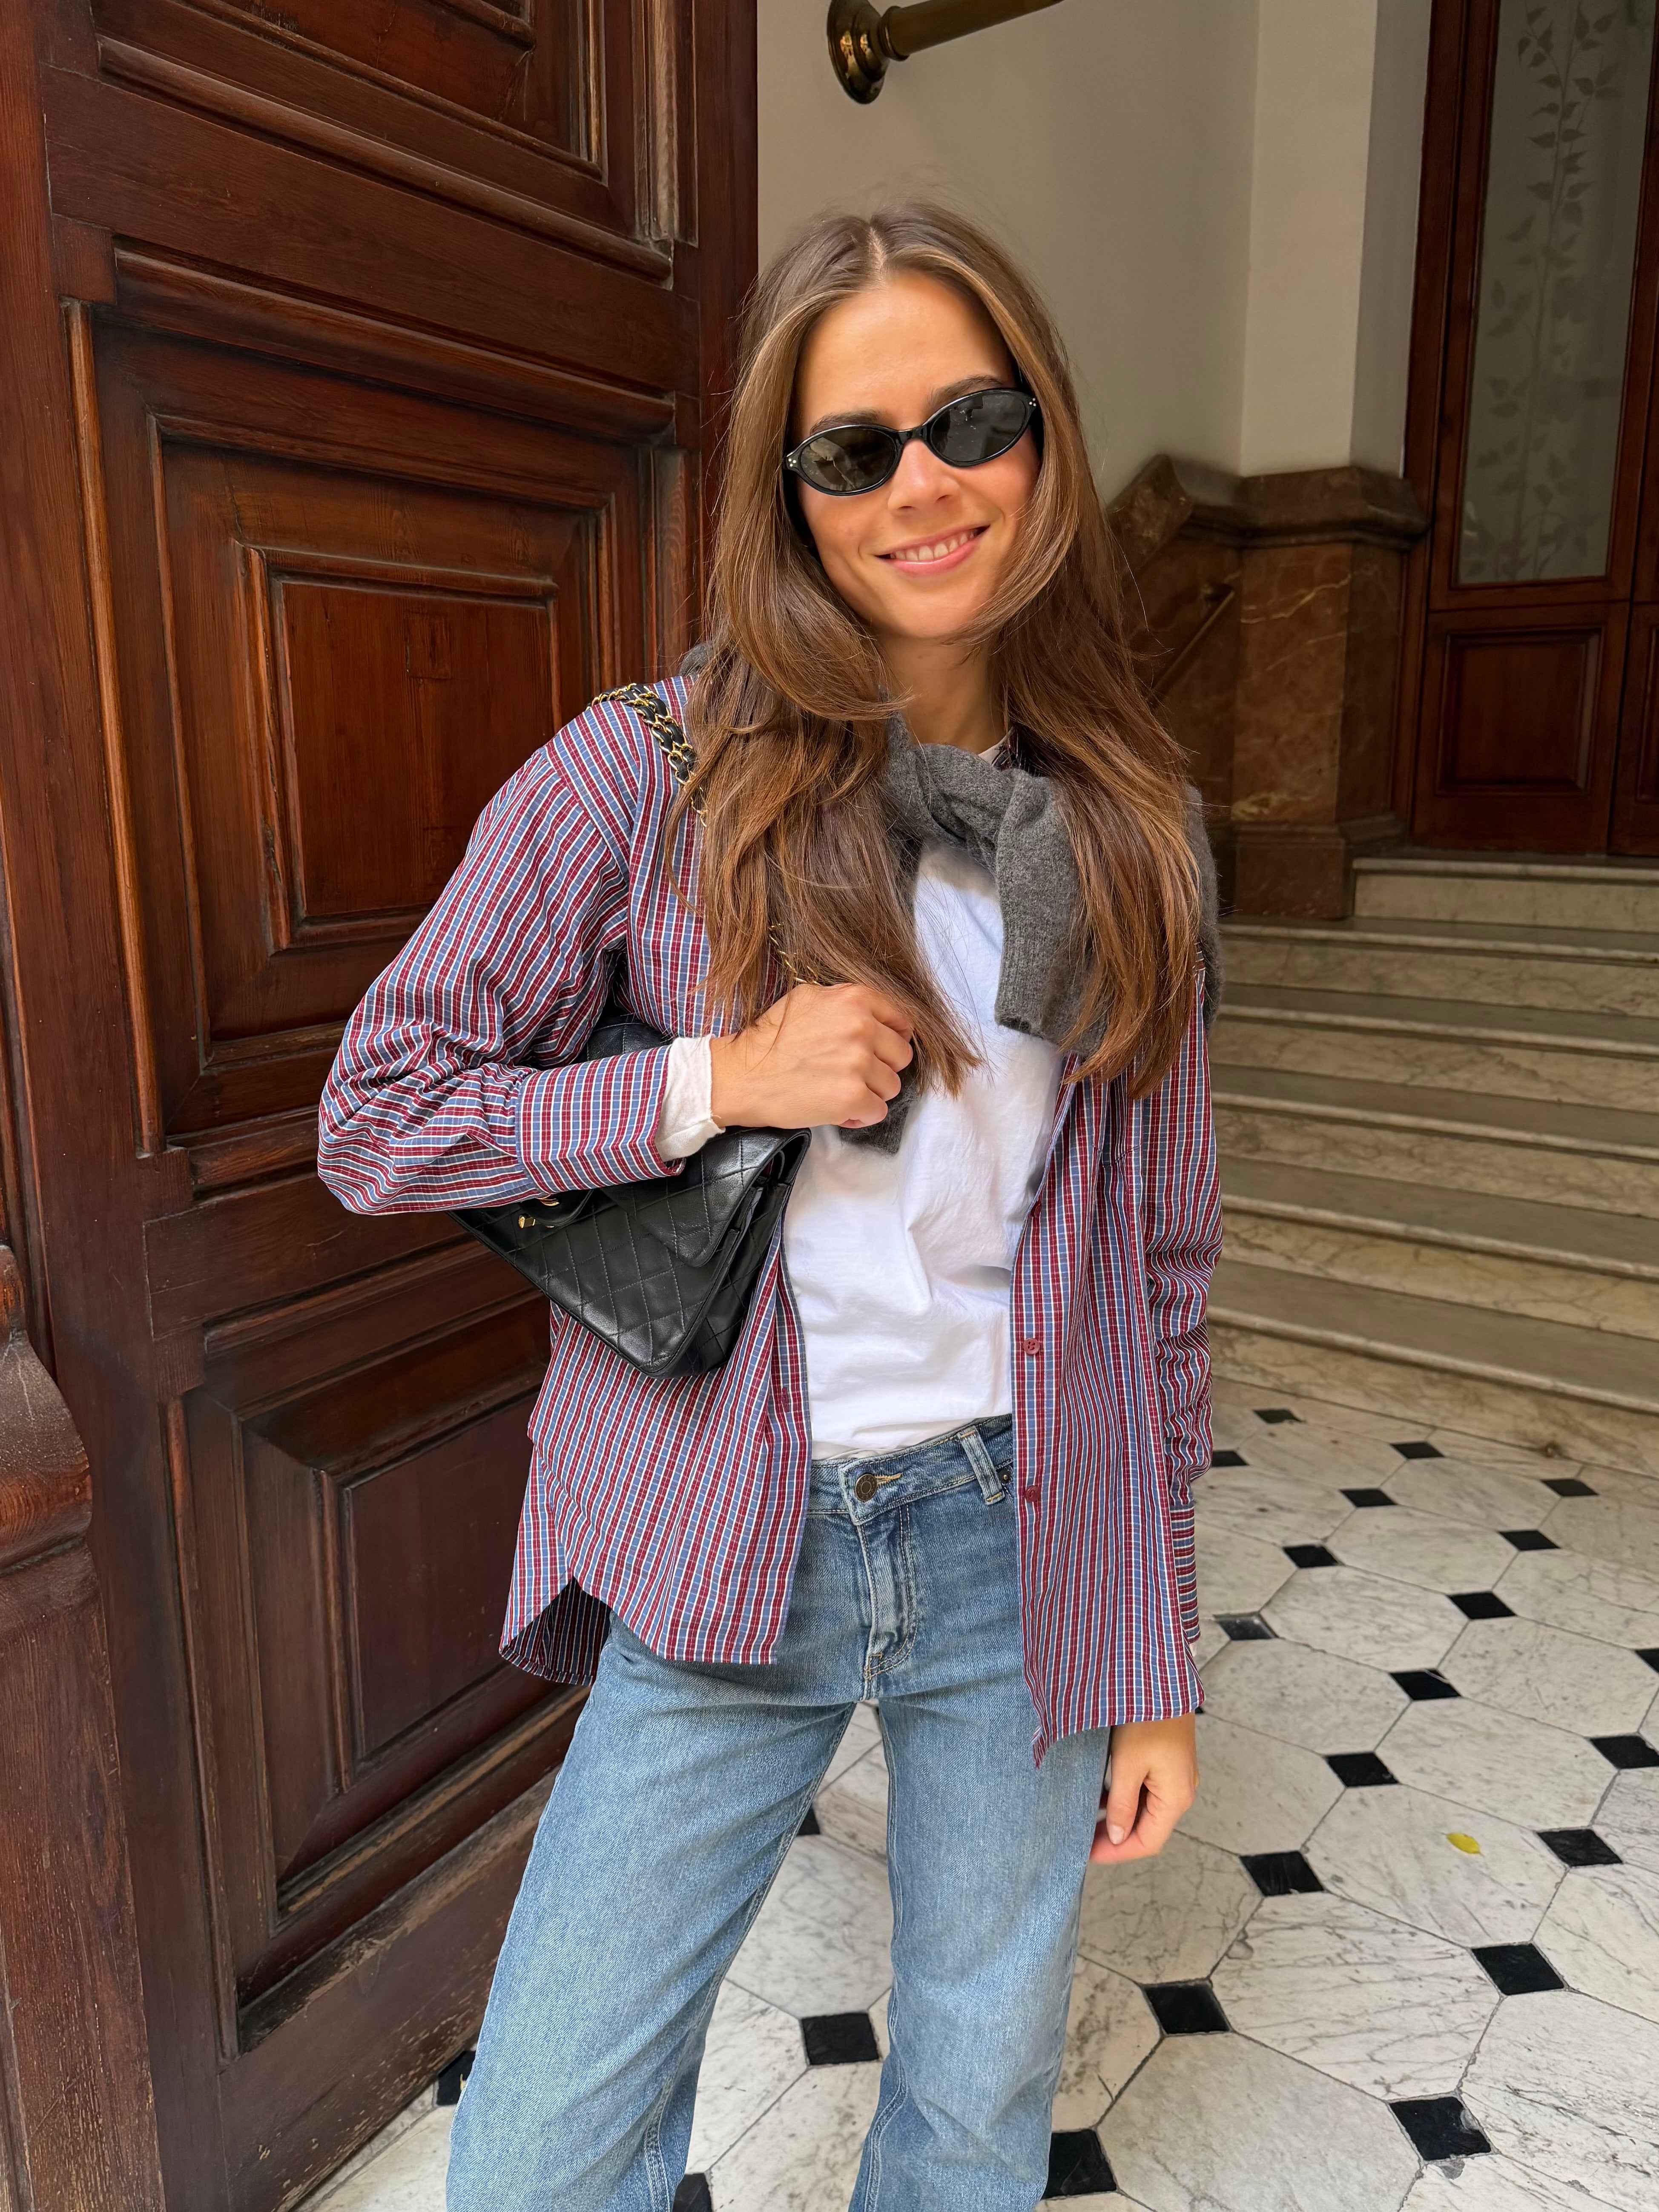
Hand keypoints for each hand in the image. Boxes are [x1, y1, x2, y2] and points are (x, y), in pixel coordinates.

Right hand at [708, 983, 913, 1132]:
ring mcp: (859, 1064)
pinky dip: (860, 1115)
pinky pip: (878, 1111)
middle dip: (881, 1067)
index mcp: (855, 1000)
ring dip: (870, 1093)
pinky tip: (839, 1109)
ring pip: (892, 1085)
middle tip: (852, 1073)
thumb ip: (845, 1002)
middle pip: (901, 1056)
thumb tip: (873, 1016)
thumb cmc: (770, 1039)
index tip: (878, 1050)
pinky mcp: (853, 1097)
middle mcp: (862, 1028)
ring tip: (840, 1090)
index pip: (902, 1021)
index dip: (891, 1039)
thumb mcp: (808, 999)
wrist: (743, 1076)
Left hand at [1089, 1714, 1197, 1863]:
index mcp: (1175, 1797)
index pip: (1147, 1842)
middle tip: (1083, 1840)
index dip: (1117, 1853)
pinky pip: (1147, 1792)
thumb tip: (1118, 1837)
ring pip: (1146, 1811)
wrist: (1162, 1679)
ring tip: (1088, 1822)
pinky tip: (1102, 1798)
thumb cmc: (1147, 1717)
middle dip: (1116, 1839)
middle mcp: (1181, 1791)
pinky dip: (1126, 1800)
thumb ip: (1123, 1804)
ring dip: (1120, 1819)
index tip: (1087, 1854)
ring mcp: (1176, 1777)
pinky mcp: (1168, 1763)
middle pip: (1148, 1829)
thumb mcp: (1128, 1763)